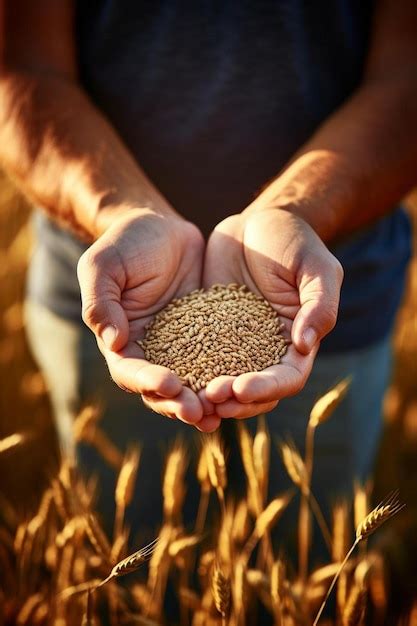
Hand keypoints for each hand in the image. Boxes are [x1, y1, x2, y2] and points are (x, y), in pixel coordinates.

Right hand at [77, 208, 220, 431]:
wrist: (161, 228)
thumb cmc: (125, 243)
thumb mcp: (103, 265)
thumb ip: (101, 302)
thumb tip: (113, 342)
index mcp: (120, 341)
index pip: (129, 371)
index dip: (147, 381)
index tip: (170, 383)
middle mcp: (149, 352)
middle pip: (160, 389)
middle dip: (178, 402)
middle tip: (197, 412)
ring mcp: (179, 348)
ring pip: (190, 384)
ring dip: (203, 400)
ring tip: (221, 411)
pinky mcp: (206, 338)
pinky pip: (217, 363)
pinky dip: (227, 378)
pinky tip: (243, 391)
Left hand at [201, 208, 343, 418]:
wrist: (256, 223)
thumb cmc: (295, 242)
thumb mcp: (316, 267)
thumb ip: (320, 305)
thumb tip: (305, 345)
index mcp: (297, 343)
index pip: (288, 378)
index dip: (266, 388)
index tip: (240, 388)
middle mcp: (267, 351)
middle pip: (254, 391)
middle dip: (233, 399)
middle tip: (209, 397)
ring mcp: (236, 344)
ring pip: (224, 382)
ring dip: (208, 394)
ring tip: (188, 395)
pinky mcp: (209, 332)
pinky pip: (197, 357)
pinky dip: (187, 371)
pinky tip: (168, 375)